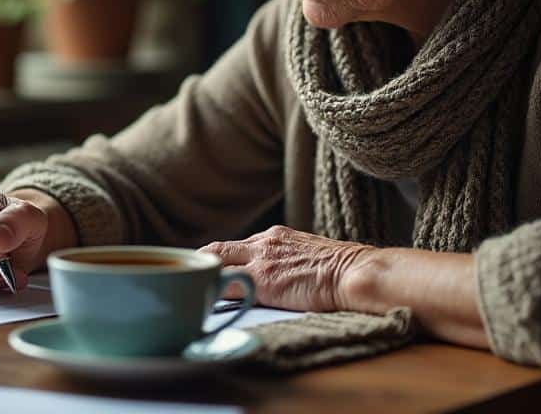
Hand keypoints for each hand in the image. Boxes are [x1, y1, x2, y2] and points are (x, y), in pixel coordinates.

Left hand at [201, 225, 376, 312]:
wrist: (354, 272)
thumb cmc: (343, 269)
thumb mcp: (309, 253)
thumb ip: (289, 259)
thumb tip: (284, 274)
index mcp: (275, 236)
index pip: (237, 245)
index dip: (219, 257)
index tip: (207, 268)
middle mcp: (263, 242)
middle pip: (217, 250)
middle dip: (200, 264)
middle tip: (186, 278)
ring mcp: (260, 261)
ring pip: (216, 264)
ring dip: (202, 279)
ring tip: (188, 292)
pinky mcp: (261, 281)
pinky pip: (226, 287)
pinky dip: (211, 295)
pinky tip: (201, 304)